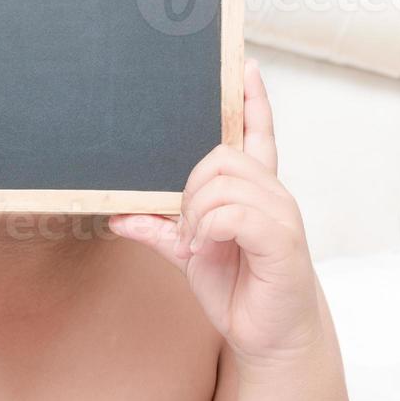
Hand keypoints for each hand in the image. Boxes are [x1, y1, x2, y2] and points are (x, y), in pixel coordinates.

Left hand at [109, 61, 323, 364]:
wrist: (265, 333)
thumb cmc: (235, 286)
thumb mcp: (187, 253)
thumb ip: (158, 229)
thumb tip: (117, 217)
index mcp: (252, 190)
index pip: (257, 134)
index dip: (252, 101)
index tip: (247, 67)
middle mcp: (271, 193)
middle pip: (219, 156)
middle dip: (188, 190)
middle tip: (186, 230)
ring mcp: (280, 213)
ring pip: (221, 183)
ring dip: (196, 215)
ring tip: (198, 244)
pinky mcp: (282, 239)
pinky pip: (233, 213)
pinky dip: (209, 228)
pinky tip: (206, 247)